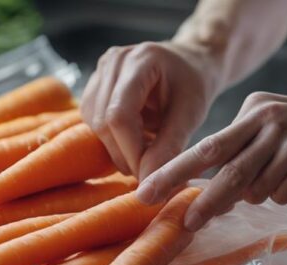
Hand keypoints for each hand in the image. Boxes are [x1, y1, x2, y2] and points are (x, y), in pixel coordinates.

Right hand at [80, 41, 221, 178]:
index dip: (131, 151)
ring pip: (94, 124)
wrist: (190, 64)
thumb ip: (168, 148)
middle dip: (124, 154)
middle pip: (103, 122)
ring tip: (145, 153)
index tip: (149, 175)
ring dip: (117, 149)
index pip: (119, 115)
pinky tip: (134, 140)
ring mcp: (100, 72)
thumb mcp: (191, 115)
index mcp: (140, 60)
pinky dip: (112, 140)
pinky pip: (93, 121)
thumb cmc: (194, 86)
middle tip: (149, 171)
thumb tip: (147, 183)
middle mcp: (113, 61)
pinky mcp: (94, 86)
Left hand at [137, 91, 286, 229]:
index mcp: (252, 112)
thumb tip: (202, 188)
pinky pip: (283, 194)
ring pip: (258, 190)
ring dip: (259, 194)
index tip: (147, 192)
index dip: (174, 172)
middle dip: (205, 202)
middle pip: (228, 172)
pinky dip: (284, 194)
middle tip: (187, 223)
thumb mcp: (268, 121)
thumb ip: (237, 148)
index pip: (206, 146)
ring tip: (278, 177)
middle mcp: (270, 124)